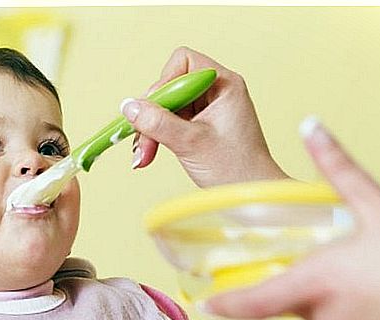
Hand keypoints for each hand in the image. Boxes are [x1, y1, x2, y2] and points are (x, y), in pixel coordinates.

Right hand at [121, 46, 287, 186]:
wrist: (251, 196)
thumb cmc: (235, 169)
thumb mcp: (190, 143)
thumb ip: (157, 122)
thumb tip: (128, 107)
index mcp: (224, 85)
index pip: (183, 63)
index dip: (164, 84)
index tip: (154, 111)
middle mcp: (217, 92)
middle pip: (170, 87)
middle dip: (152, 115)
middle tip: (143, 142)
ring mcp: (209, 110)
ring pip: (167, 107)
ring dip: (151, 130)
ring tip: (144, 155)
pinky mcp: (201, 127)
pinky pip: (171, 122)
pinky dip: (158, 137)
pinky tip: (149, 155)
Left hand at [200, 118, 379, 319]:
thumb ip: (339, 168)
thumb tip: (310, 127)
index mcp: (320, 282)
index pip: (257, 302)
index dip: (227, 305)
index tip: (206, 304)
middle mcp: (330, 318)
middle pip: (299, 303)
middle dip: (309, 283)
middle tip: (344, 263)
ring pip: (331, 319)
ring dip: (341, 300)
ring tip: (379, 277)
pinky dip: (366, 319)